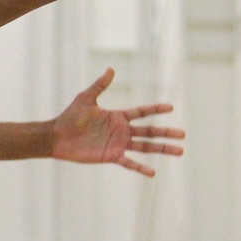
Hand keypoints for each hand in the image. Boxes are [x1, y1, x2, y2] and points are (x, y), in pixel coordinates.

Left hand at [51, 69, 184, 176]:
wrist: (57, 137)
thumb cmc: (70, 116)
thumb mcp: (86, 98)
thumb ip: (100, 85)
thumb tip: (111, 68)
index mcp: (118, 116)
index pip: (142, 112)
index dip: (156, 109)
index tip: (171, 107)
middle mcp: (121, 131)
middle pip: (149, 131)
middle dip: (166, 133)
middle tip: (183, 135)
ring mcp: (118, 144)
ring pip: (145, 147)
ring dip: (161, 149)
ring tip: (179, 151)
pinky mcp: (111, 156)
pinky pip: (129, 162)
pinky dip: (140, 167)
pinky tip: (153, 171)